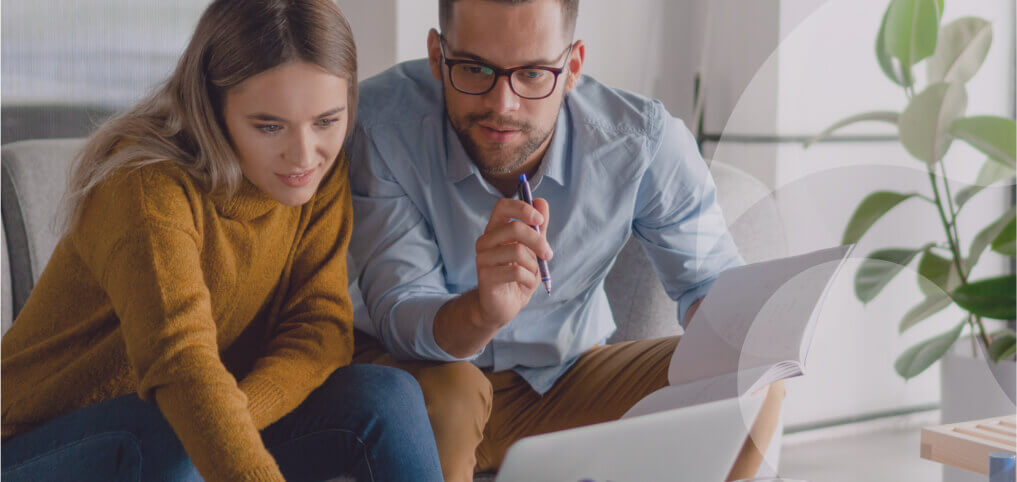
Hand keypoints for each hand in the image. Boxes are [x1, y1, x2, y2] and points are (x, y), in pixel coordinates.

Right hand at [473, 197, 551, 328]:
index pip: (503, 206)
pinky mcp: (485, 277)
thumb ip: (537, 227)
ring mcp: (483, 259)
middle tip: (548, 254)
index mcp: (495, 230)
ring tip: (532, 274)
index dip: (522, 209)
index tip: (539, 219)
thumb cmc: (518, 275)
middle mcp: (485, 241)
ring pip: (517, 251)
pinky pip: (515, 272)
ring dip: (533, 265)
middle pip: (514, 228)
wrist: (504, 306)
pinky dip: (528, 279)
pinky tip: (525, 284)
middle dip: (538, 241)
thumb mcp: (533, 250)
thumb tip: (541, 201)